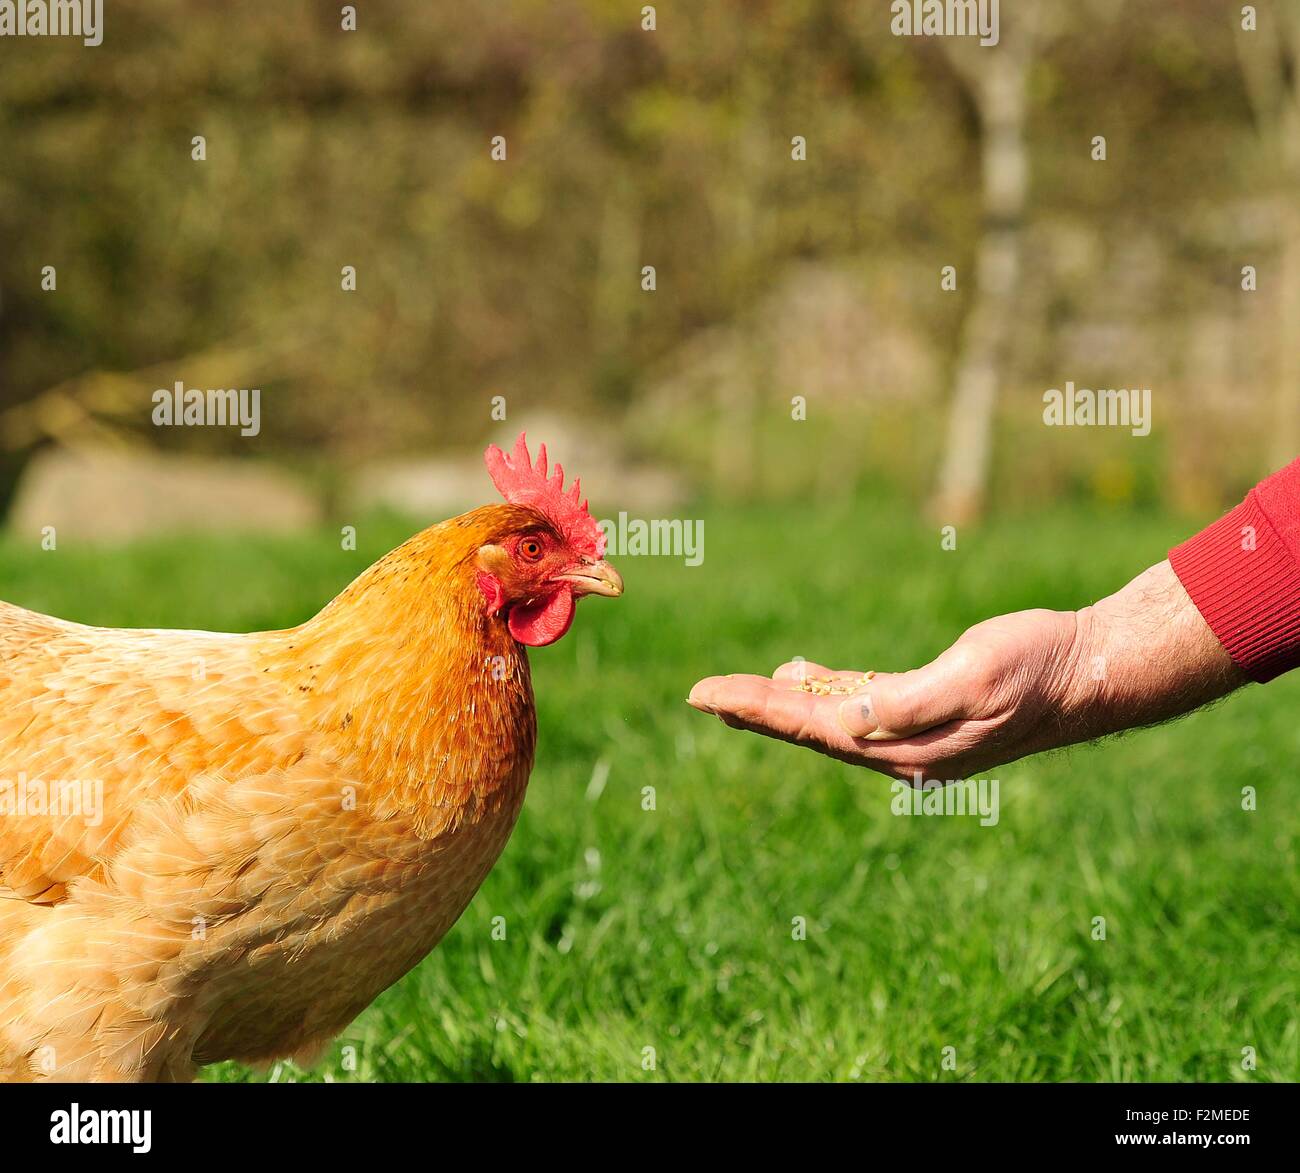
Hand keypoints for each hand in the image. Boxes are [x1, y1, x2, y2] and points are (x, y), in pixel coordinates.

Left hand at [687, 561, 1243, 779]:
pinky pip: (860, 703)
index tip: (704, 694)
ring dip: (783, 703)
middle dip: (754, 708)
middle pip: (810, 727)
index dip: (755, 708)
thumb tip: (844, 724)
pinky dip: (825, 690)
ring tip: (736, 693)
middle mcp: (903, 749)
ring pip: (830, 717)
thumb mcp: (973, 678)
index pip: (812, 727)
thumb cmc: (1036, 668)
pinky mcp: (927, 709)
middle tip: (700, 695)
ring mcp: (915, 733)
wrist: (1088, 671)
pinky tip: (803, 676)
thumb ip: (906, 704)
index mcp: (908, 747)